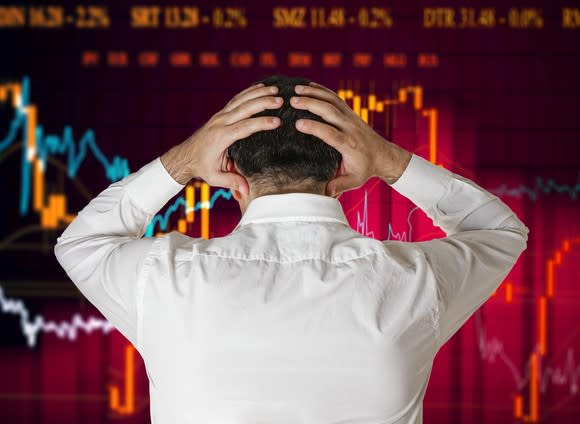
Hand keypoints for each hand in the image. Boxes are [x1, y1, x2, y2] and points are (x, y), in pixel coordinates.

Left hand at [160, 83, 283, 192]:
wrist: (186, 156)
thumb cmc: (202, 168)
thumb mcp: (215, 178)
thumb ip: (231, 182)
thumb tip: (246, 192)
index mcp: (221, 137)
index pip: (244, 127)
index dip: (261, 123)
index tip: (277, 121)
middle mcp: (220, 123)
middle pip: (244, 108)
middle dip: (263, 103)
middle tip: (280, 100)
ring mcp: (220, 116)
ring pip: (241, 100)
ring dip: (258, 93)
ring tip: (275, 89)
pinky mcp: (221, 114)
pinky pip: (237, 99)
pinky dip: (249, 92)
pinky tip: (261, 87)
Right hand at [291, 82, 411, 196]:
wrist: (383, 156)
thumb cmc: (365, 169)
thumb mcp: (354, 181)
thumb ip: (339, 186)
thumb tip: (326, 193)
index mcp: (348, 144)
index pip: (329, 133)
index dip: (314, 127)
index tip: (297, 123)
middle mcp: (350, 128)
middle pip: (329, 111)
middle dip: (311, 104)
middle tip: (292, 100)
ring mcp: (351, 118)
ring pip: (332, 101)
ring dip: (314, 93)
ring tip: (296, 89)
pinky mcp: (350, 113)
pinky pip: (335, 99)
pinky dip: (322, 91)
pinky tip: (309, 86)